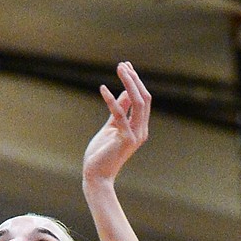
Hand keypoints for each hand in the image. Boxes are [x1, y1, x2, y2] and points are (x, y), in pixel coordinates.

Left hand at [82, 61, 150, 187]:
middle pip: (144, 98)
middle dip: (134, 79)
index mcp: (140, 127)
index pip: (143, 100)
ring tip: (119, 69)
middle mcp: (141, 130)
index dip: (136, 82)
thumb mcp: (112, 127)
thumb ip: (120, 110)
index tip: (126, 67)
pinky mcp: (125, 139)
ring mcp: (135, 135)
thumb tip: (126, 92)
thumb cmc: (102, 153)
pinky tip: (102, 88)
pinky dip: (111, 100)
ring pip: (137, 103)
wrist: (97, 176)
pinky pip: (120, 114)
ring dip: (128, 84)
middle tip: (122, 64)